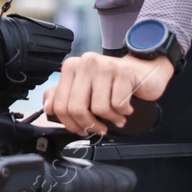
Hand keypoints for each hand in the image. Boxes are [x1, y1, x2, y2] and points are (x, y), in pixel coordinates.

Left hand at [43, 52, 173, 136]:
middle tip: (99, 129)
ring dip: (110, 119)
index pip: (61, 104)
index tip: (81, 129)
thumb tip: (48, 107)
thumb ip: (63, 96)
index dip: (70, 124)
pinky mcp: (123, 71)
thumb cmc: (112, 84)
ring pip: (99, 108)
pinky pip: (118, 104)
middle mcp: (85, 62)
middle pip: (77, 108)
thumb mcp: (85, 90)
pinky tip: (126, 108)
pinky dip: (123, 112)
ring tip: (116, 117)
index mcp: (71, 67)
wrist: (142, 72)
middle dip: (89, 125)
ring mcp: (104, 65)